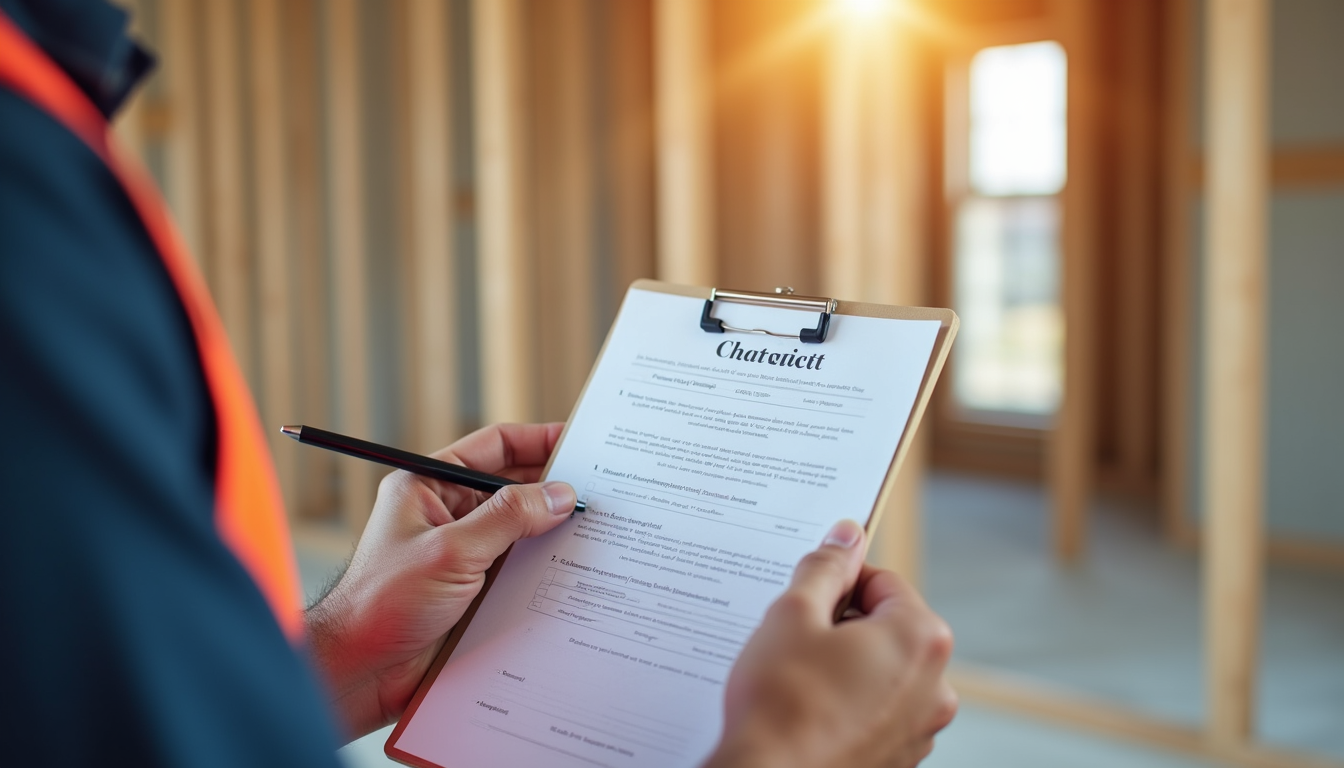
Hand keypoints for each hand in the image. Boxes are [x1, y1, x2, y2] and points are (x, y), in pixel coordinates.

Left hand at [306, 422, 576, 737]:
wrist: (358, 673)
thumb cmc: (381, 604)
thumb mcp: (451, 551)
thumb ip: (508, 518)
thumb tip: (559, 494)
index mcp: (428, 486)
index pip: (493, 448)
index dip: (537, 441)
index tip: (579, 441)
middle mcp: (446, 514)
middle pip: (512, 489)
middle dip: (553, 490)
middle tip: (601, 491)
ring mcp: (461, 553)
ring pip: (520, 532)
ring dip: (552, 533)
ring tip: (596, 532)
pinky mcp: (472, 590)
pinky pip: (517, 570)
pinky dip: (544, 569)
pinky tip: (572, 573)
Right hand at [704, 520, 956, 767]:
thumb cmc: (782, 702)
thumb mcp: (793, 614)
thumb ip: (825, 567)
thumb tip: (846, 534)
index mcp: (920, 638)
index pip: (883, 582)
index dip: (839, 583)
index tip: (806, 599)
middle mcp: (936, 686)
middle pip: (887, 628)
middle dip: (843, 626)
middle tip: (795, 640)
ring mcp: (920, 729)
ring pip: (881, 673)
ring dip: (845, 667)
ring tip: (798, 679)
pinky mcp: (898, 760)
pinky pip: (876, 713)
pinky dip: (847, 705)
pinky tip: (808, 711)